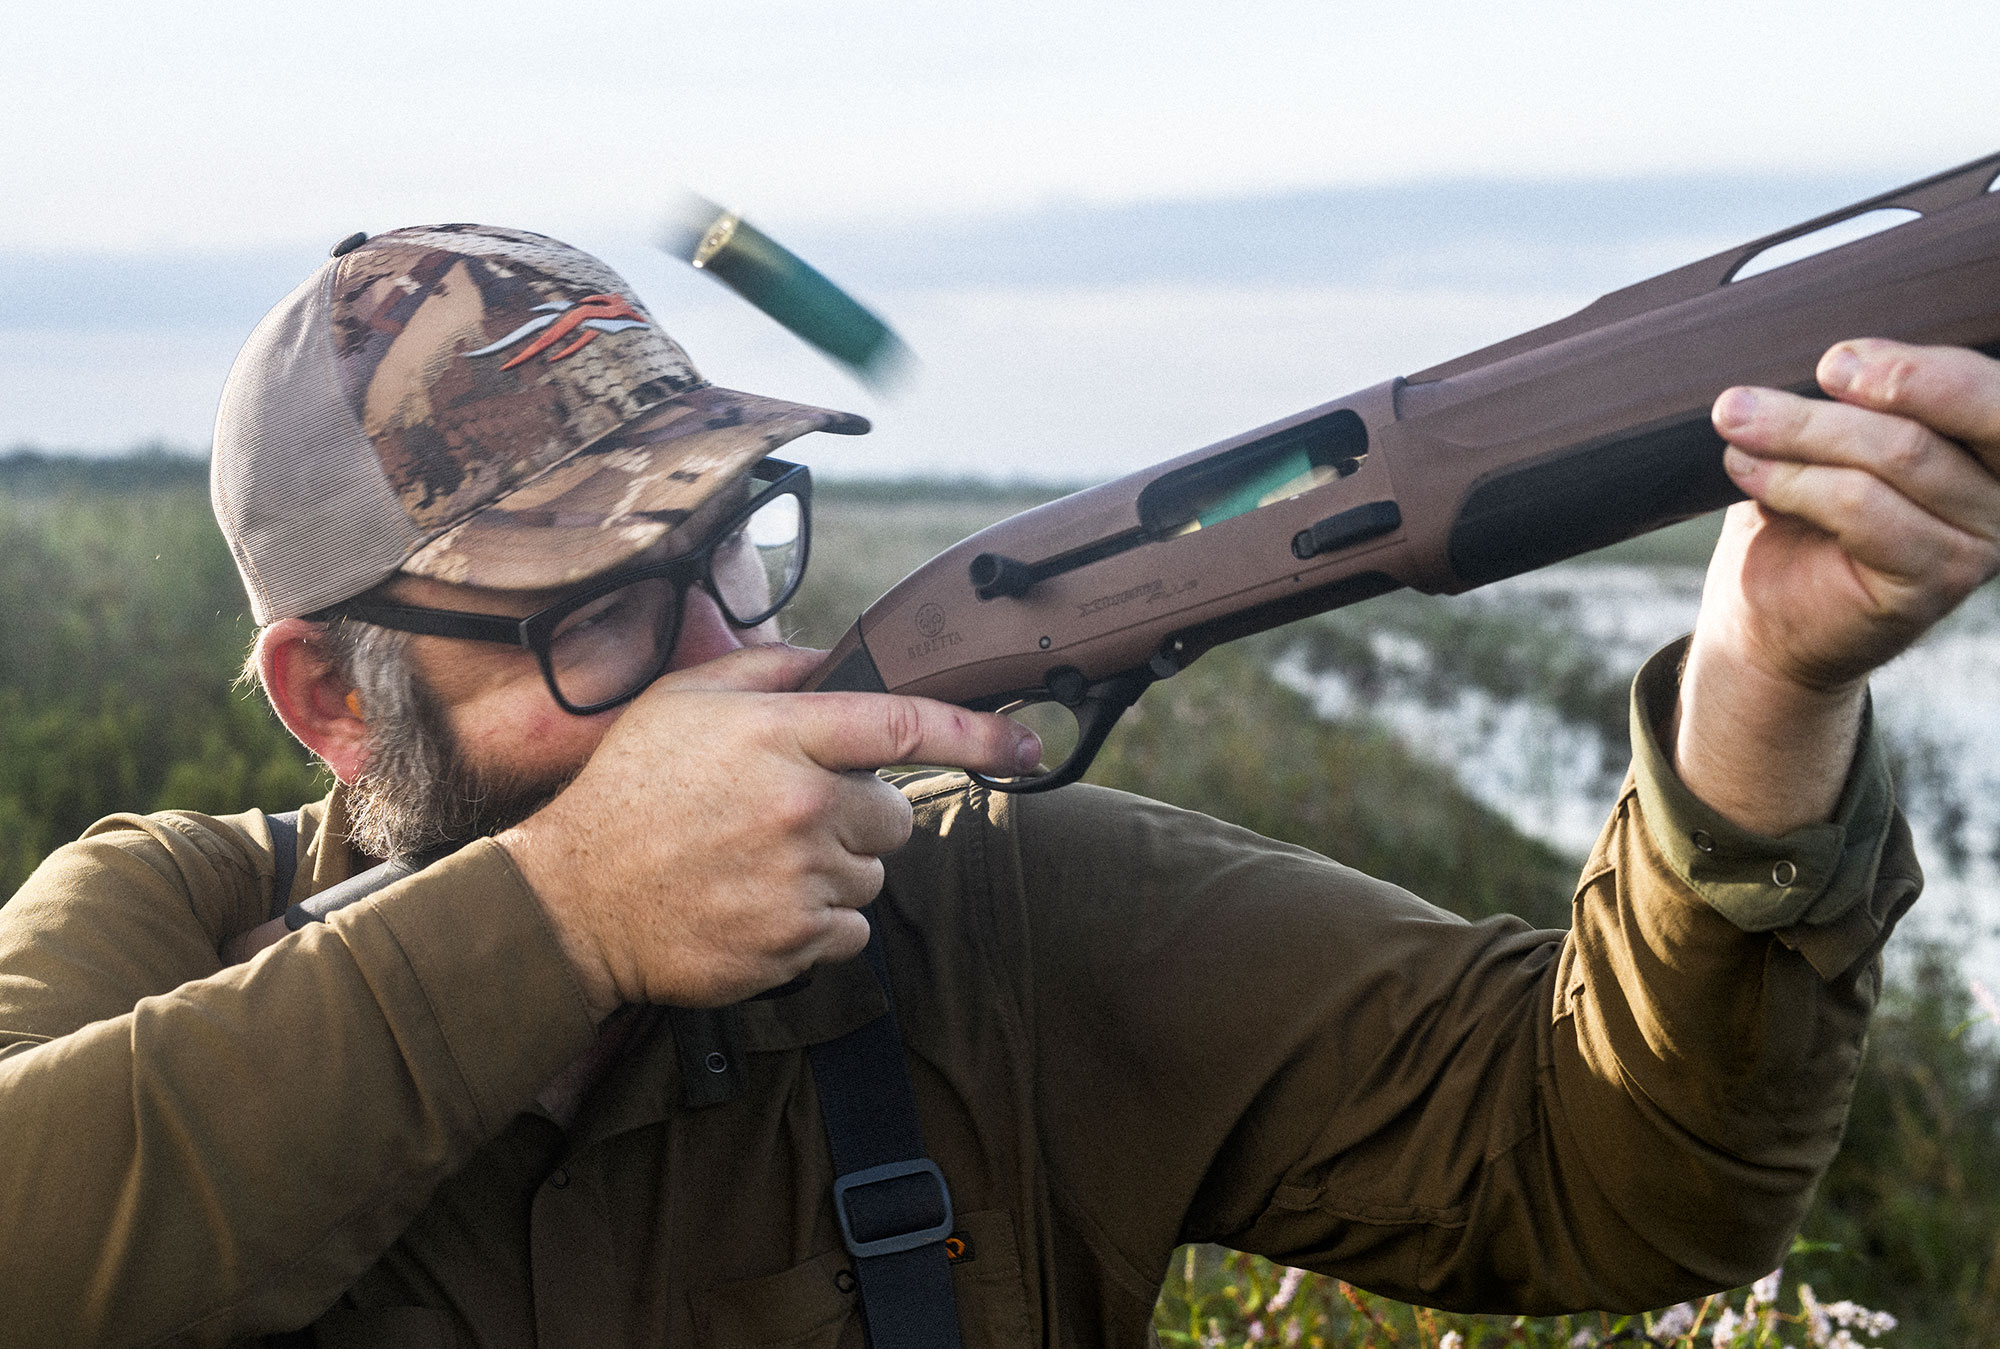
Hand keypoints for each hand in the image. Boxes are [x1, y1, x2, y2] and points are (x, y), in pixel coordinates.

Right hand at [495, 644, 1039, 1016]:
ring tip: (757, 862)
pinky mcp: (795, 943)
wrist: (572, 903)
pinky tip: (758, 904)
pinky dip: (818, 923)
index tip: (1027, 745)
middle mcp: (801, 806)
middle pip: (895, 813)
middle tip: (787, 816)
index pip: (905, 725)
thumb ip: (767, 668)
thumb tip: (832, 658)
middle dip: (859, 814)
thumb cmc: (630, 792)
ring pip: (872, 874)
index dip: (980, 734)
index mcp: (780, 736)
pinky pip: (851, 931)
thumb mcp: (684, 700)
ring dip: (833, 869)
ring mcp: (800, 880)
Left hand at [1676, 340, 1999, 832]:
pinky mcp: (1935, 580)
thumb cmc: (1800, 521)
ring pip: (1898, 454)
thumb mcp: (1830, 445)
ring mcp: (1979, 541)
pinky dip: (1796, 481)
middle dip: (1893, 380)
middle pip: (1967, 411)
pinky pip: (1864, 509)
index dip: (1914, 363)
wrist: (1767, 618)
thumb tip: (1830, 351)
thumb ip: (1850, 402)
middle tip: (1817, 371)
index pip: (1982, 386)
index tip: (1831, 359)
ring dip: (1804, 430)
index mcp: (1991, 447)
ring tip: (1736, 421)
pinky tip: (1745, 469)